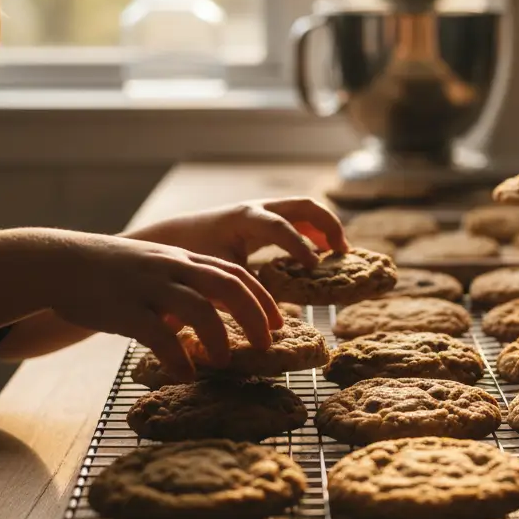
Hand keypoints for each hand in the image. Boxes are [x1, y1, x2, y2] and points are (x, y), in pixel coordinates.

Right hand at [46, 231, 279, 377]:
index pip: (236, 272)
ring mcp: (148, 285)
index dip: (262, 298)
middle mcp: (172, 266)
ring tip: (225, 363)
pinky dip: (176, 356)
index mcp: (184, 257)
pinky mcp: (123, 308)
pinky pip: (157, 334)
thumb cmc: (114, 271)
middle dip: (254, 315)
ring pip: (198, 307)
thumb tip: (222, 314)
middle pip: (228, 285)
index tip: (278, 324)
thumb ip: (188, 284)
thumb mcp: (158, 266)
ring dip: (218, 337)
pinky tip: (183, 373)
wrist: (59, 261)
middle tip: (266, 346)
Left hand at [129, 197, 347, 271]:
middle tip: (343, 250)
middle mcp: (258, 208)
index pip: (280, 226)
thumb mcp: (217, 271)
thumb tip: (269, 312)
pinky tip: (319, 256)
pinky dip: (313, 234)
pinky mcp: (265, 220)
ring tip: (340, 253)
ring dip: (324, 228)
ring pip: (304, 211)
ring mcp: (264, 211)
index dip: (299, 245)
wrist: (175, 236)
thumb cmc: (193, 253)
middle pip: (304, 206)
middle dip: (327, 224)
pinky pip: (297, 222)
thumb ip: (245, 286)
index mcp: (244, 218)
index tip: (314, 266)